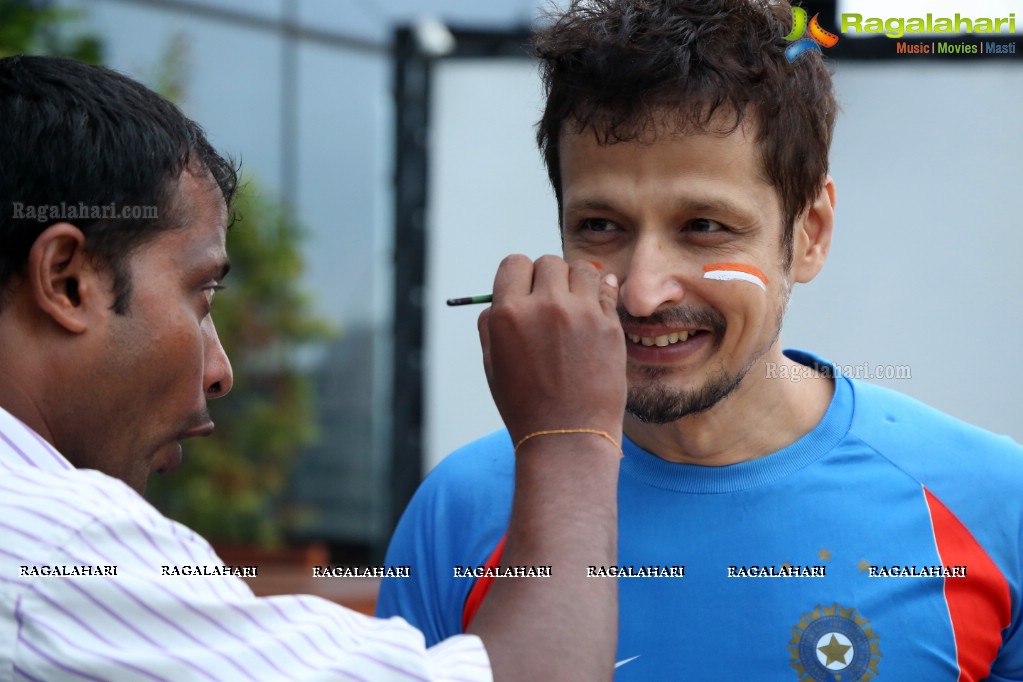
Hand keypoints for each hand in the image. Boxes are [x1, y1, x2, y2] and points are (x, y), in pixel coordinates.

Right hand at [478, 255, 625, 446]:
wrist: (567, 437)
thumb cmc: (526, 405)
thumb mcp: (493, 364)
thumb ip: (492, 324)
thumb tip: (501, 298)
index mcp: (508, 314)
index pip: (514, 264)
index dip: (519, 277)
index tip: (526, 292)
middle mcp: (544, 306)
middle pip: (548, 262)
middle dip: (548, 278)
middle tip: (551, 303)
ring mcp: (581, 314)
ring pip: (581, 270)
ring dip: (577, 282)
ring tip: (575, 306)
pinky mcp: (609, 325)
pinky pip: (607, 289)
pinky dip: (600, 295)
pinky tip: (594, 312)